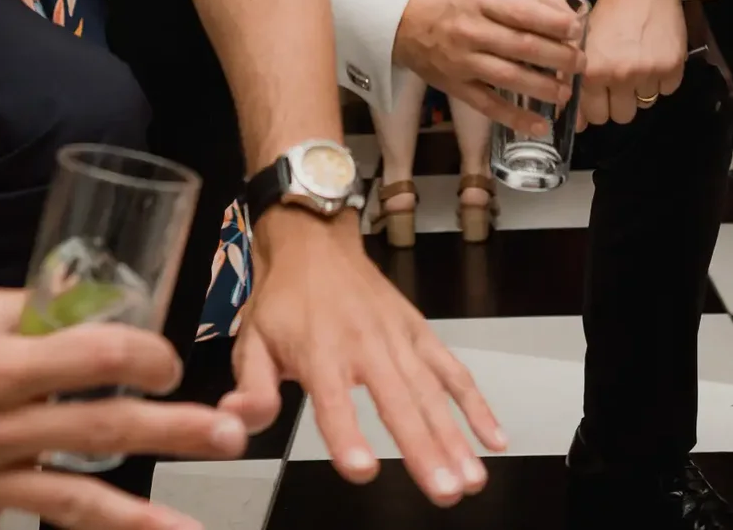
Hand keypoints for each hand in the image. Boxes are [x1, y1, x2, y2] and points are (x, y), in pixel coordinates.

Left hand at [224, 211, 503, 505]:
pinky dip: (476, 404)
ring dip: (455, 437)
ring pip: (432, 392)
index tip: (362, 471)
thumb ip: (251, 388)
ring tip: (471, 479)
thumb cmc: (283, 300)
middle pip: (398, 402)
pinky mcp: (419, 332)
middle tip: (445, 491)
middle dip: (424, 449)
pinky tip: (493, 438)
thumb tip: (238, 422)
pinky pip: (453, 370)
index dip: (347, 436)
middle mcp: (365, 344)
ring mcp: (398, 338)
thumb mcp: (251, 340)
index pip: (333, 401)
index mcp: (318, 351)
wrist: (314, 242)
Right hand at [394, 0, 584, 134]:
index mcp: (481, 1)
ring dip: (542, 87)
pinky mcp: (456, 87)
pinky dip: (515, 118)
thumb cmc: (451, 3)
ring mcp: (463, 62)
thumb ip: (524, 1)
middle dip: (557, 57)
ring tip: (567, 92)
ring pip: (508, 77)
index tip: (577, 29)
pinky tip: (540, 125)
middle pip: (521, 46)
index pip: (522, 12)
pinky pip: (488, 105)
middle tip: (581, 64)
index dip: (553, 22)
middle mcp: (472, 31)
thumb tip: (566, 15)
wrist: (401, 21)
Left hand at [578, 0, 685, 127]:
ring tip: (638, 62)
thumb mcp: (583, 43)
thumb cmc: (609, 13)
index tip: (599, 98)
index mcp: (592, 71)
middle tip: (620, 79)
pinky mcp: (672, 69)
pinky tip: (655, 56)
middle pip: (621, 116)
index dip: (596, 107)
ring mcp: (647, 74)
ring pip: (644, 105)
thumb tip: (575, 122)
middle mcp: (619, 77)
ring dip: (641, 90)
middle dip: (619, 102)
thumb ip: (575, 81)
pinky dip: (662, 79)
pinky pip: (666, 91)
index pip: (592, 116)